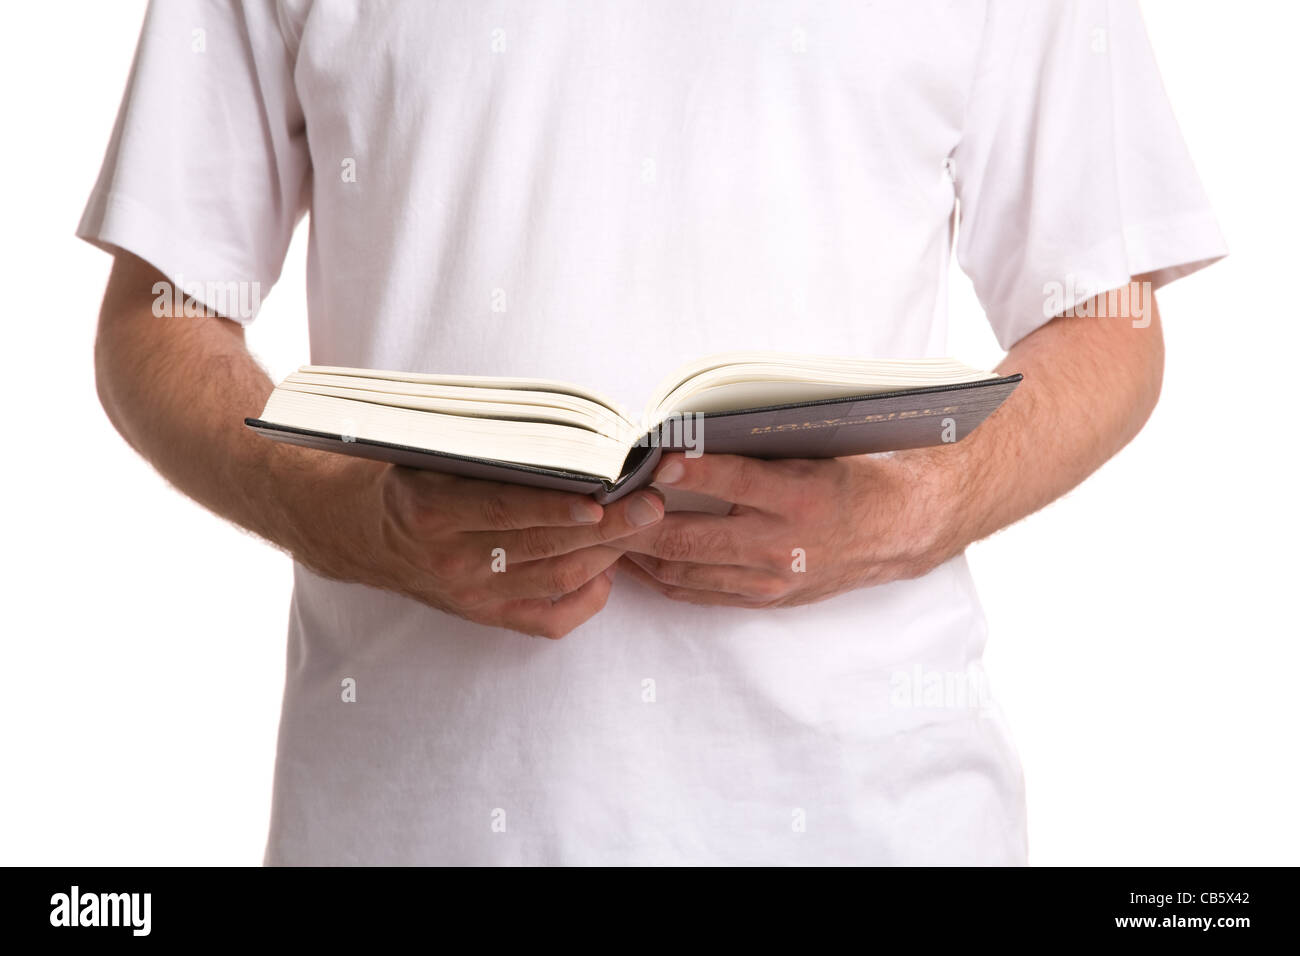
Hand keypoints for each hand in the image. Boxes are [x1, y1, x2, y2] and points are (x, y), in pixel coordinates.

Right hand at [331, 463, 664, 637]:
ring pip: (556, 579)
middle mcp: (451, 559)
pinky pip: (548, 619)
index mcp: (430, 510)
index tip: (603, 498)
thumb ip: (490, 447)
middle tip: (651, 504)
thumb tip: (571, 436)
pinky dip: (588, 596)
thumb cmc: (409, 474)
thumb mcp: (433, 450)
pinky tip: (608, 570)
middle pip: (544, 547)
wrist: (359, 529)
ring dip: (606, 554)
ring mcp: (470, 594)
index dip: (557, 507)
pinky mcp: (484, 615)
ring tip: (641, 526)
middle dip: (607, 527)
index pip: (505, 510)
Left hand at [615, 451, 962, 607]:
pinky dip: (658, 576)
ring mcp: (769, 578)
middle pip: (690, 538)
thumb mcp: (810, 451)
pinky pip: (696, 592)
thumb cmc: (848, 479)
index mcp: (799, 496)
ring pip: (683, 570)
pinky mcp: (764, 598)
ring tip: (604, 529)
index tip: (653, 456)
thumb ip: (752, 450)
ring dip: (636, 552)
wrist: (895, 532)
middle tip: (600, 502)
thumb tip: (683, 435)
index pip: (733, 481)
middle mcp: (782, 543)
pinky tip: (634, 558)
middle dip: (636, 522)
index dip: (689, 469)